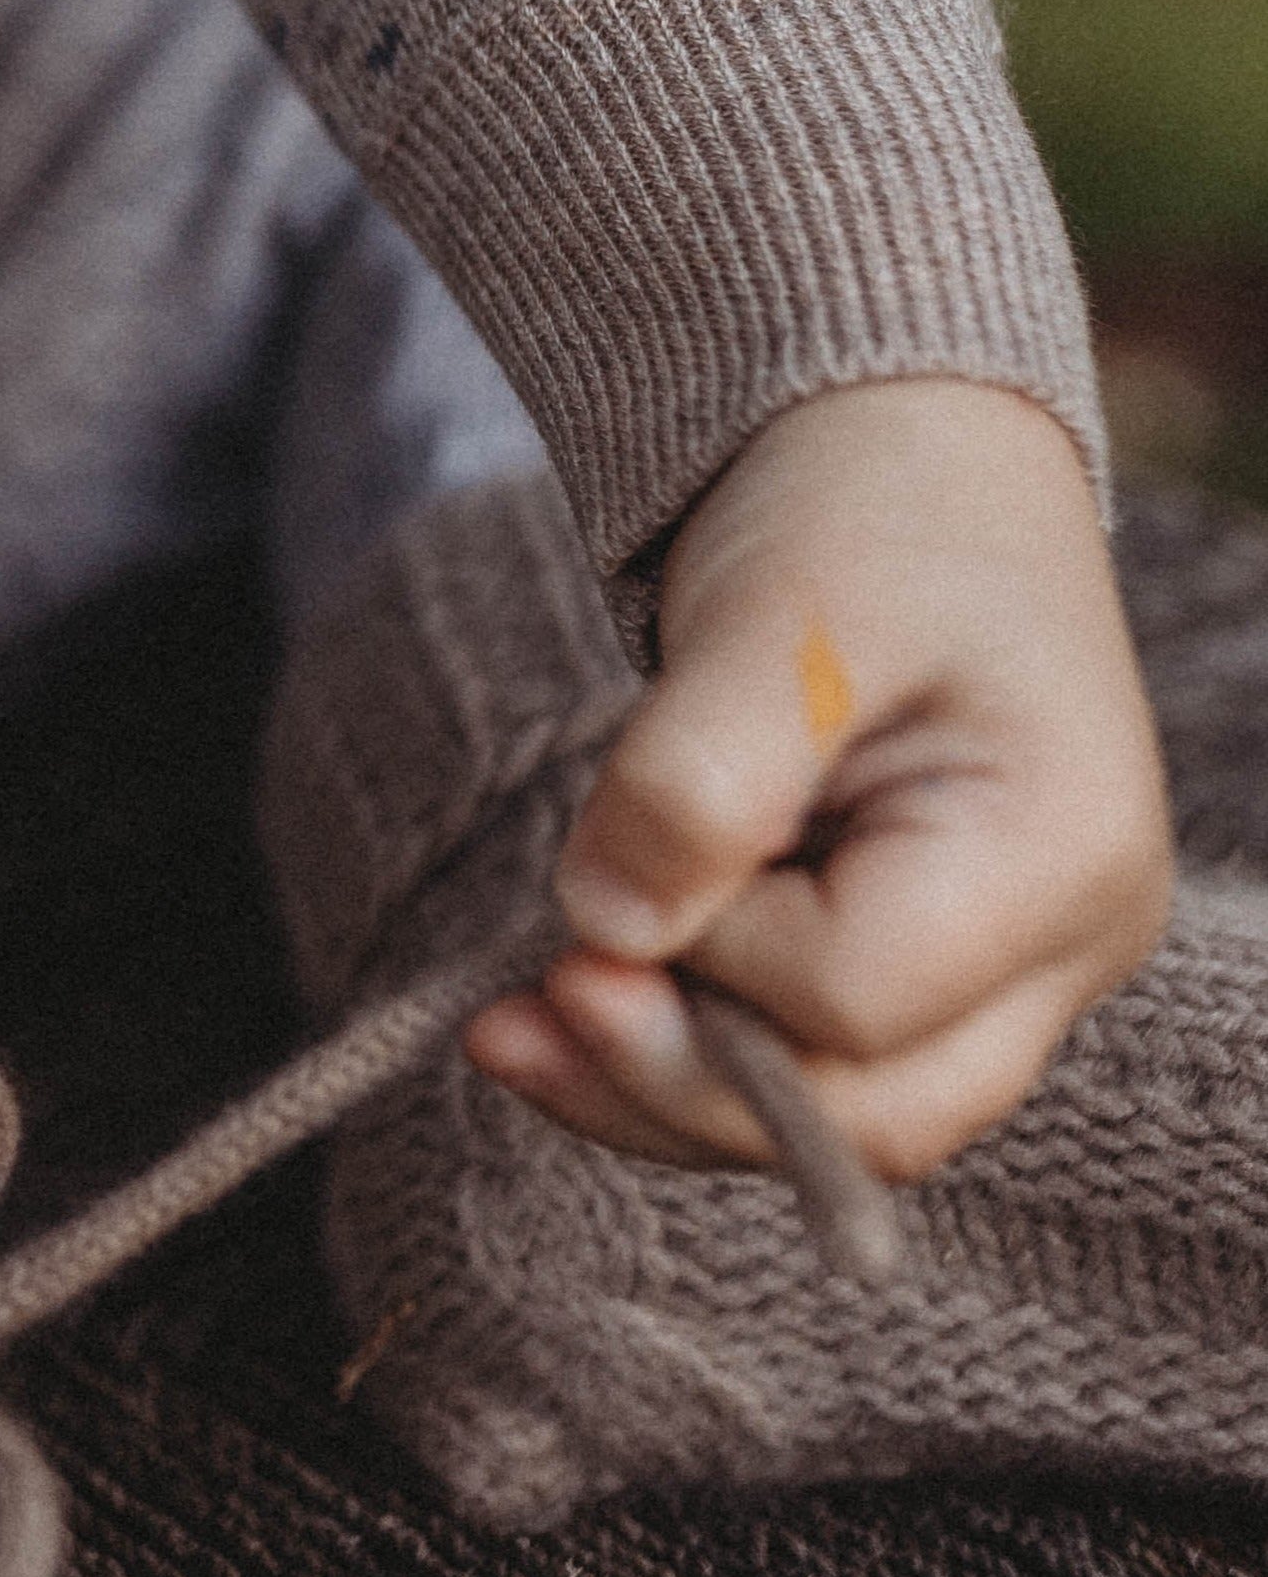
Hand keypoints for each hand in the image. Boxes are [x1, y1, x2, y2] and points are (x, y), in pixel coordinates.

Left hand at [464, 377, 1171, 1184]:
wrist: (907, 456)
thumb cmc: (870, 511)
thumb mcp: (778, 616)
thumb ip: (696, 780)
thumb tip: (605, 933)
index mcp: (1063, 854)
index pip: (853, 998)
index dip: (713, 953)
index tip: (627, 846)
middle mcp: (1067, 947)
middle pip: (869, 1116)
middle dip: (672, 1084)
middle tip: (512, 1020)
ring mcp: (1010, 977)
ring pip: (831, 1120)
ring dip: (655, 1088)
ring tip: (507, 1030)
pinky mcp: (927, 973)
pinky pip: (805, 1069)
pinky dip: (681, 1051)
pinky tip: (568, 1007)